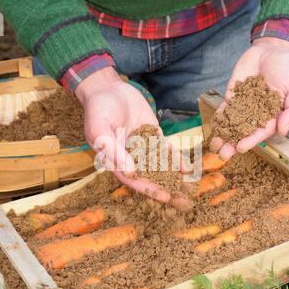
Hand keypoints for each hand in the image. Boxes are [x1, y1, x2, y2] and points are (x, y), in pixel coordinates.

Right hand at [76, 67, 183, 203]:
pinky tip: (187, 167)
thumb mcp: (99, 129)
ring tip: (189, 187)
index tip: (164, 196)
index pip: (133, 179)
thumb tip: (130, 171)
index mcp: (114, 160)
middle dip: (165, 187)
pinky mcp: (153, 135)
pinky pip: (166, 149)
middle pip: (149, 176)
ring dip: (173, 176)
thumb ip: (112, 150)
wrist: (108, 88)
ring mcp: (143, 146)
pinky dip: (175, 158)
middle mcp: (130, 156)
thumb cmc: (99, 109)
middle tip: (182, 200)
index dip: (148, 188)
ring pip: (160, 165)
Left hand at [211, 37, 288, 159]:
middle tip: (222, 154)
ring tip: (213, 145)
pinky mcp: (233, 97)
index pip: (261, 132)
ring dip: (223, 135)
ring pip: (232, 124)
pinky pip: (225, 109)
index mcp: (274, 116)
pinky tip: (213, 126)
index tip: (241, 148)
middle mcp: (257, 115)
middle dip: (232, 143)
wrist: (273, 50)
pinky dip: (219, 117)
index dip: (251, 140)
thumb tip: (283, 131)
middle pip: (244, 132)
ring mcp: (244, 106)